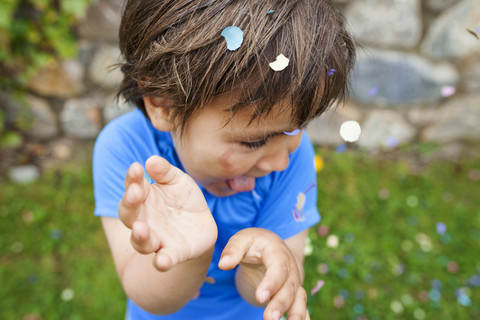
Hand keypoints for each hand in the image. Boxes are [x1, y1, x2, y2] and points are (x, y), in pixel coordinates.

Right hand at [118, 155, 216, 270]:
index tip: (136, 168)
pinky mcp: (172, 253)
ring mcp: (156, 238)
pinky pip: (164, 259)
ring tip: (140, 229)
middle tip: (135, 194)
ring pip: (140, 240)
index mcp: (144, 197)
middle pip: (129, 214)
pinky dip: (162, 261)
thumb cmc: (183, 199)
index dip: (132, 178)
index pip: (133, 186)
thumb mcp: (178, 181)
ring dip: (139, 235)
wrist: (201, 225)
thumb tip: (150, 160)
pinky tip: (162, 261)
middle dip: (130, 204)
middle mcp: (144, 219)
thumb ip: (165, 172)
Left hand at [218, 228, 308, 319]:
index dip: (272, 282)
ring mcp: (293, 281)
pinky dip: (302, 317)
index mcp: (278, 252)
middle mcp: (291, 267)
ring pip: (298, 297)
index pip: (279, 267)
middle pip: (289, 286)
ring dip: (295, 313)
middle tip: (270, 318)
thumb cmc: (254, 243)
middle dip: (281, 303)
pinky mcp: (294, 292)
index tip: (260, 297)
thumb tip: (223, 264)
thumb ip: (233, 249)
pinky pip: (301, 306)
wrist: (269, 245)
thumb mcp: (242, 239)